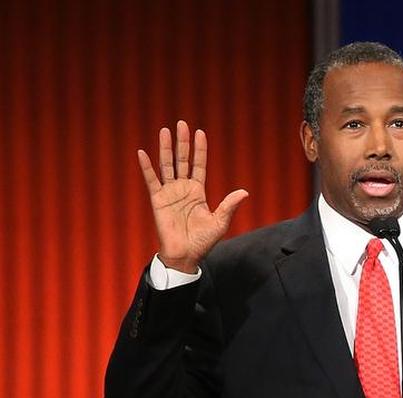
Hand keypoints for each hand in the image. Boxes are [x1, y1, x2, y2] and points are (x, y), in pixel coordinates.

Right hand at [138, 120, 247, 272]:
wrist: (185, 255)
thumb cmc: (203, 241)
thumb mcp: (220, 222)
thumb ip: (229, 205)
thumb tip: (244, 192)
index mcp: (198, 191)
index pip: (199, 164)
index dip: (200, 149)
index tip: (200, 132)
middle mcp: (183, 188)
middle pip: (182, 159)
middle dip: (182, 142)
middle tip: (182, 124)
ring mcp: (169, 193)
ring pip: (167, 165)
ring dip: (165, 148)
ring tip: (165, 131)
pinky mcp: (157, 200)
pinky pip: (151, 180)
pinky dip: (146, 167)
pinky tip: (142, 152)